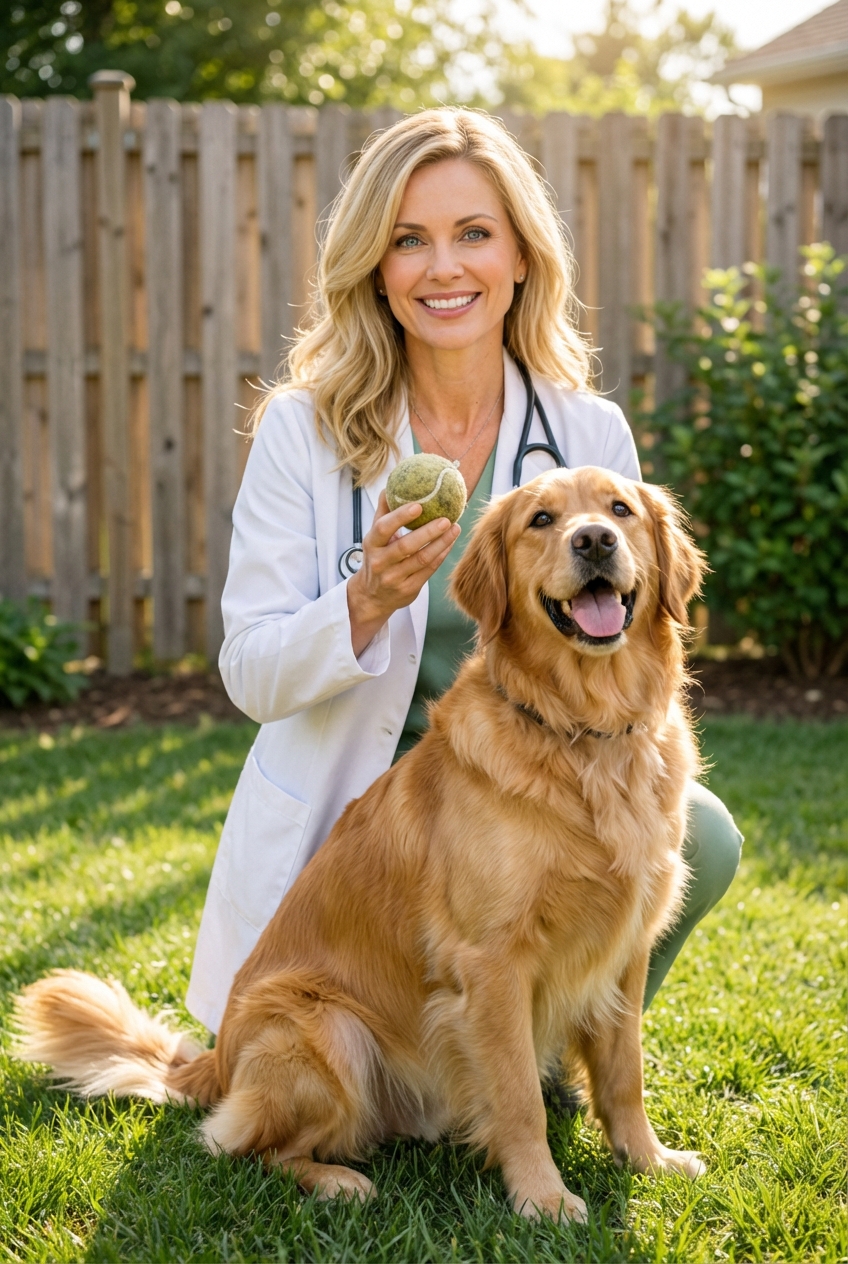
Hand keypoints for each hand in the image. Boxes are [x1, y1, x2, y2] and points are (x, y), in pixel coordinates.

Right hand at [347, 491, 459, 656]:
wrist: (372, 597)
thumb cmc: (377, 558)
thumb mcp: (374, 538)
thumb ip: (383, 513)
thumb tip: (390, 486)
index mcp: (372, 544)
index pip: (383, 528)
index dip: (400, 516)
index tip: (419, 504)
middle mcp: (380, 562)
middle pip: (406, 546)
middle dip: (428, 532)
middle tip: (446, 518)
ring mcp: (395, 578)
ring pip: (421, 559)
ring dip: (441, 543)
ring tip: (455, 528)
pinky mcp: (409, 589)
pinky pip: (429, 570)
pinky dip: (441, 555)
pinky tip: (450, 543)